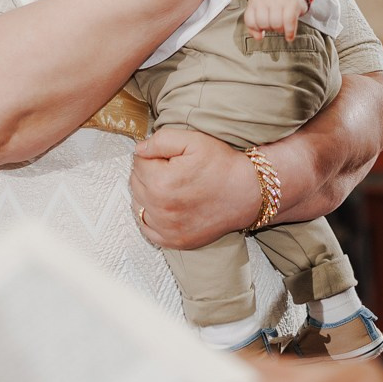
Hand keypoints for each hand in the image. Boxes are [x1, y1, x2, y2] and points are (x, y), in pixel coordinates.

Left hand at [129, 127, 260, 248]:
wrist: (247, 193)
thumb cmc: (222, 166)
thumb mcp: (194, 141)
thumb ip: (161, 140)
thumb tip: (139, 149)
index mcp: (161, 182)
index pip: (138, 161)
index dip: (154, 154)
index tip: (170, 156)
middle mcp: (160, 209)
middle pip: (135, 183)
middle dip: (149, 172)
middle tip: (172, 169)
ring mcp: (166, 228)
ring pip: (138, 204)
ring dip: (147, 193)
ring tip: (170, 186)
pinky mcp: (173, 241)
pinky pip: (146, 227)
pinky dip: (151, 215)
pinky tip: (166, 205)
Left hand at [244, 0, 306, 40]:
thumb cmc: (274, 1)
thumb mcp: (260, 9)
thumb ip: (254, 24)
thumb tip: (258, 37)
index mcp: (255, 0)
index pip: (250, 20)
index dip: (256, 28)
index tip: (260, 31)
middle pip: (263, 23)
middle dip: (269, 28)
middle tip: (274, 25)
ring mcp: (279, 0)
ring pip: (276, 24)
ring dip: (280, 29)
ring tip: (282, 26)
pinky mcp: (292, 3)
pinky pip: (289, 22)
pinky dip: (289, 32)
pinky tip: (289, 36)